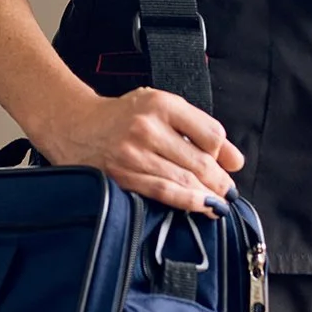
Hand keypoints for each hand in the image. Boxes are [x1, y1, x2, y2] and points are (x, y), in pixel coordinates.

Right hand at [30, 86, 243, 212]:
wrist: (75, 124)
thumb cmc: (123, 116)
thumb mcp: (161, 108)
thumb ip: (199, 129)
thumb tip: (236, 160)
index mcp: (161, 104)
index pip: (211, 134)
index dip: (222, 153)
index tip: (225, 165)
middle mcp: (148, 126)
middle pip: (201, 161)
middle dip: (220, 182)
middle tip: (228, 192)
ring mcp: (134, 152)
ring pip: (185, 180)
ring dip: (208, 196)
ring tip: (218, 204)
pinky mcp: (123, 174)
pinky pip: (164, 192)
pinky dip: (187, 203)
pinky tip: (200, 207)